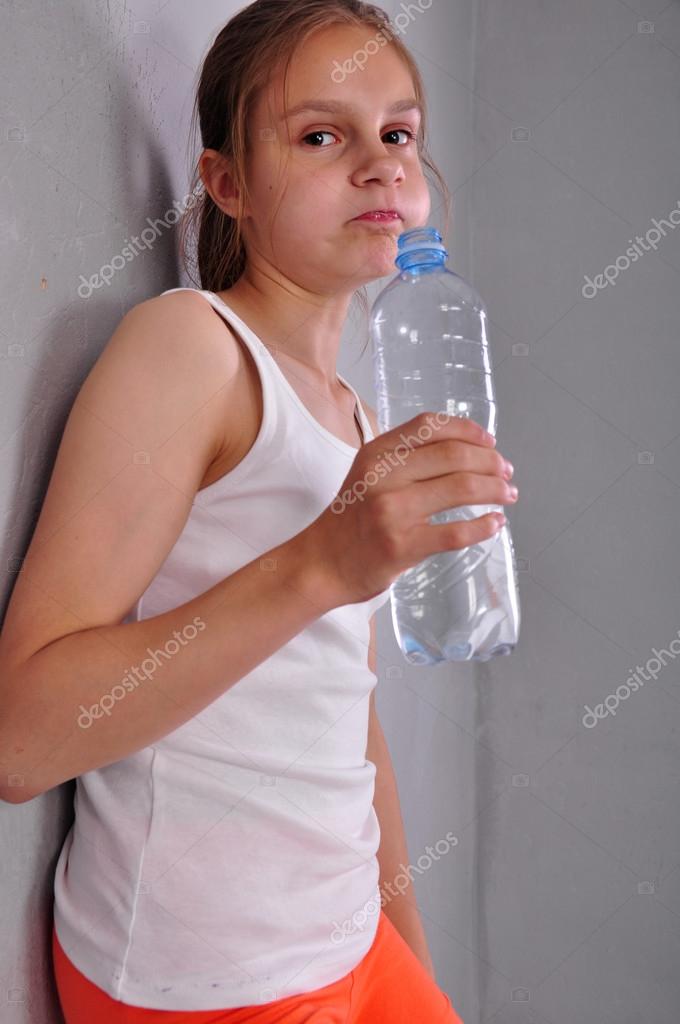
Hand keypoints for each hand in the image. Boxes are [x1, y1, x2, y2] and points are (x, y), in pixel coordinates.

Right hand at [305, 411, 516, 605]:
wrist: (321, 563)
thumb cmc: (351, 520)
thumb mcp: (367, 474)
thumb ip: (404, 458)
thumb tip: (465, 451)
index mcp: (376, 453)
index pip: (430, 426)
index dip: (468, 429)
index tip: (490, 441)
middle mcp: (383, 476)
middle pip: (454, 455)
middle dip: (491, 462)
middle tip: (506, 473)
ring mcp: (391, 511)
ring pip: (460, 488)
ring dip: (494, 490)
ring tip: (507, 495)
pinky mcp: (401, 545)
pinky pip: (455, 533)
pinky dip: (483, 527)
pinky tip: (495, 524)